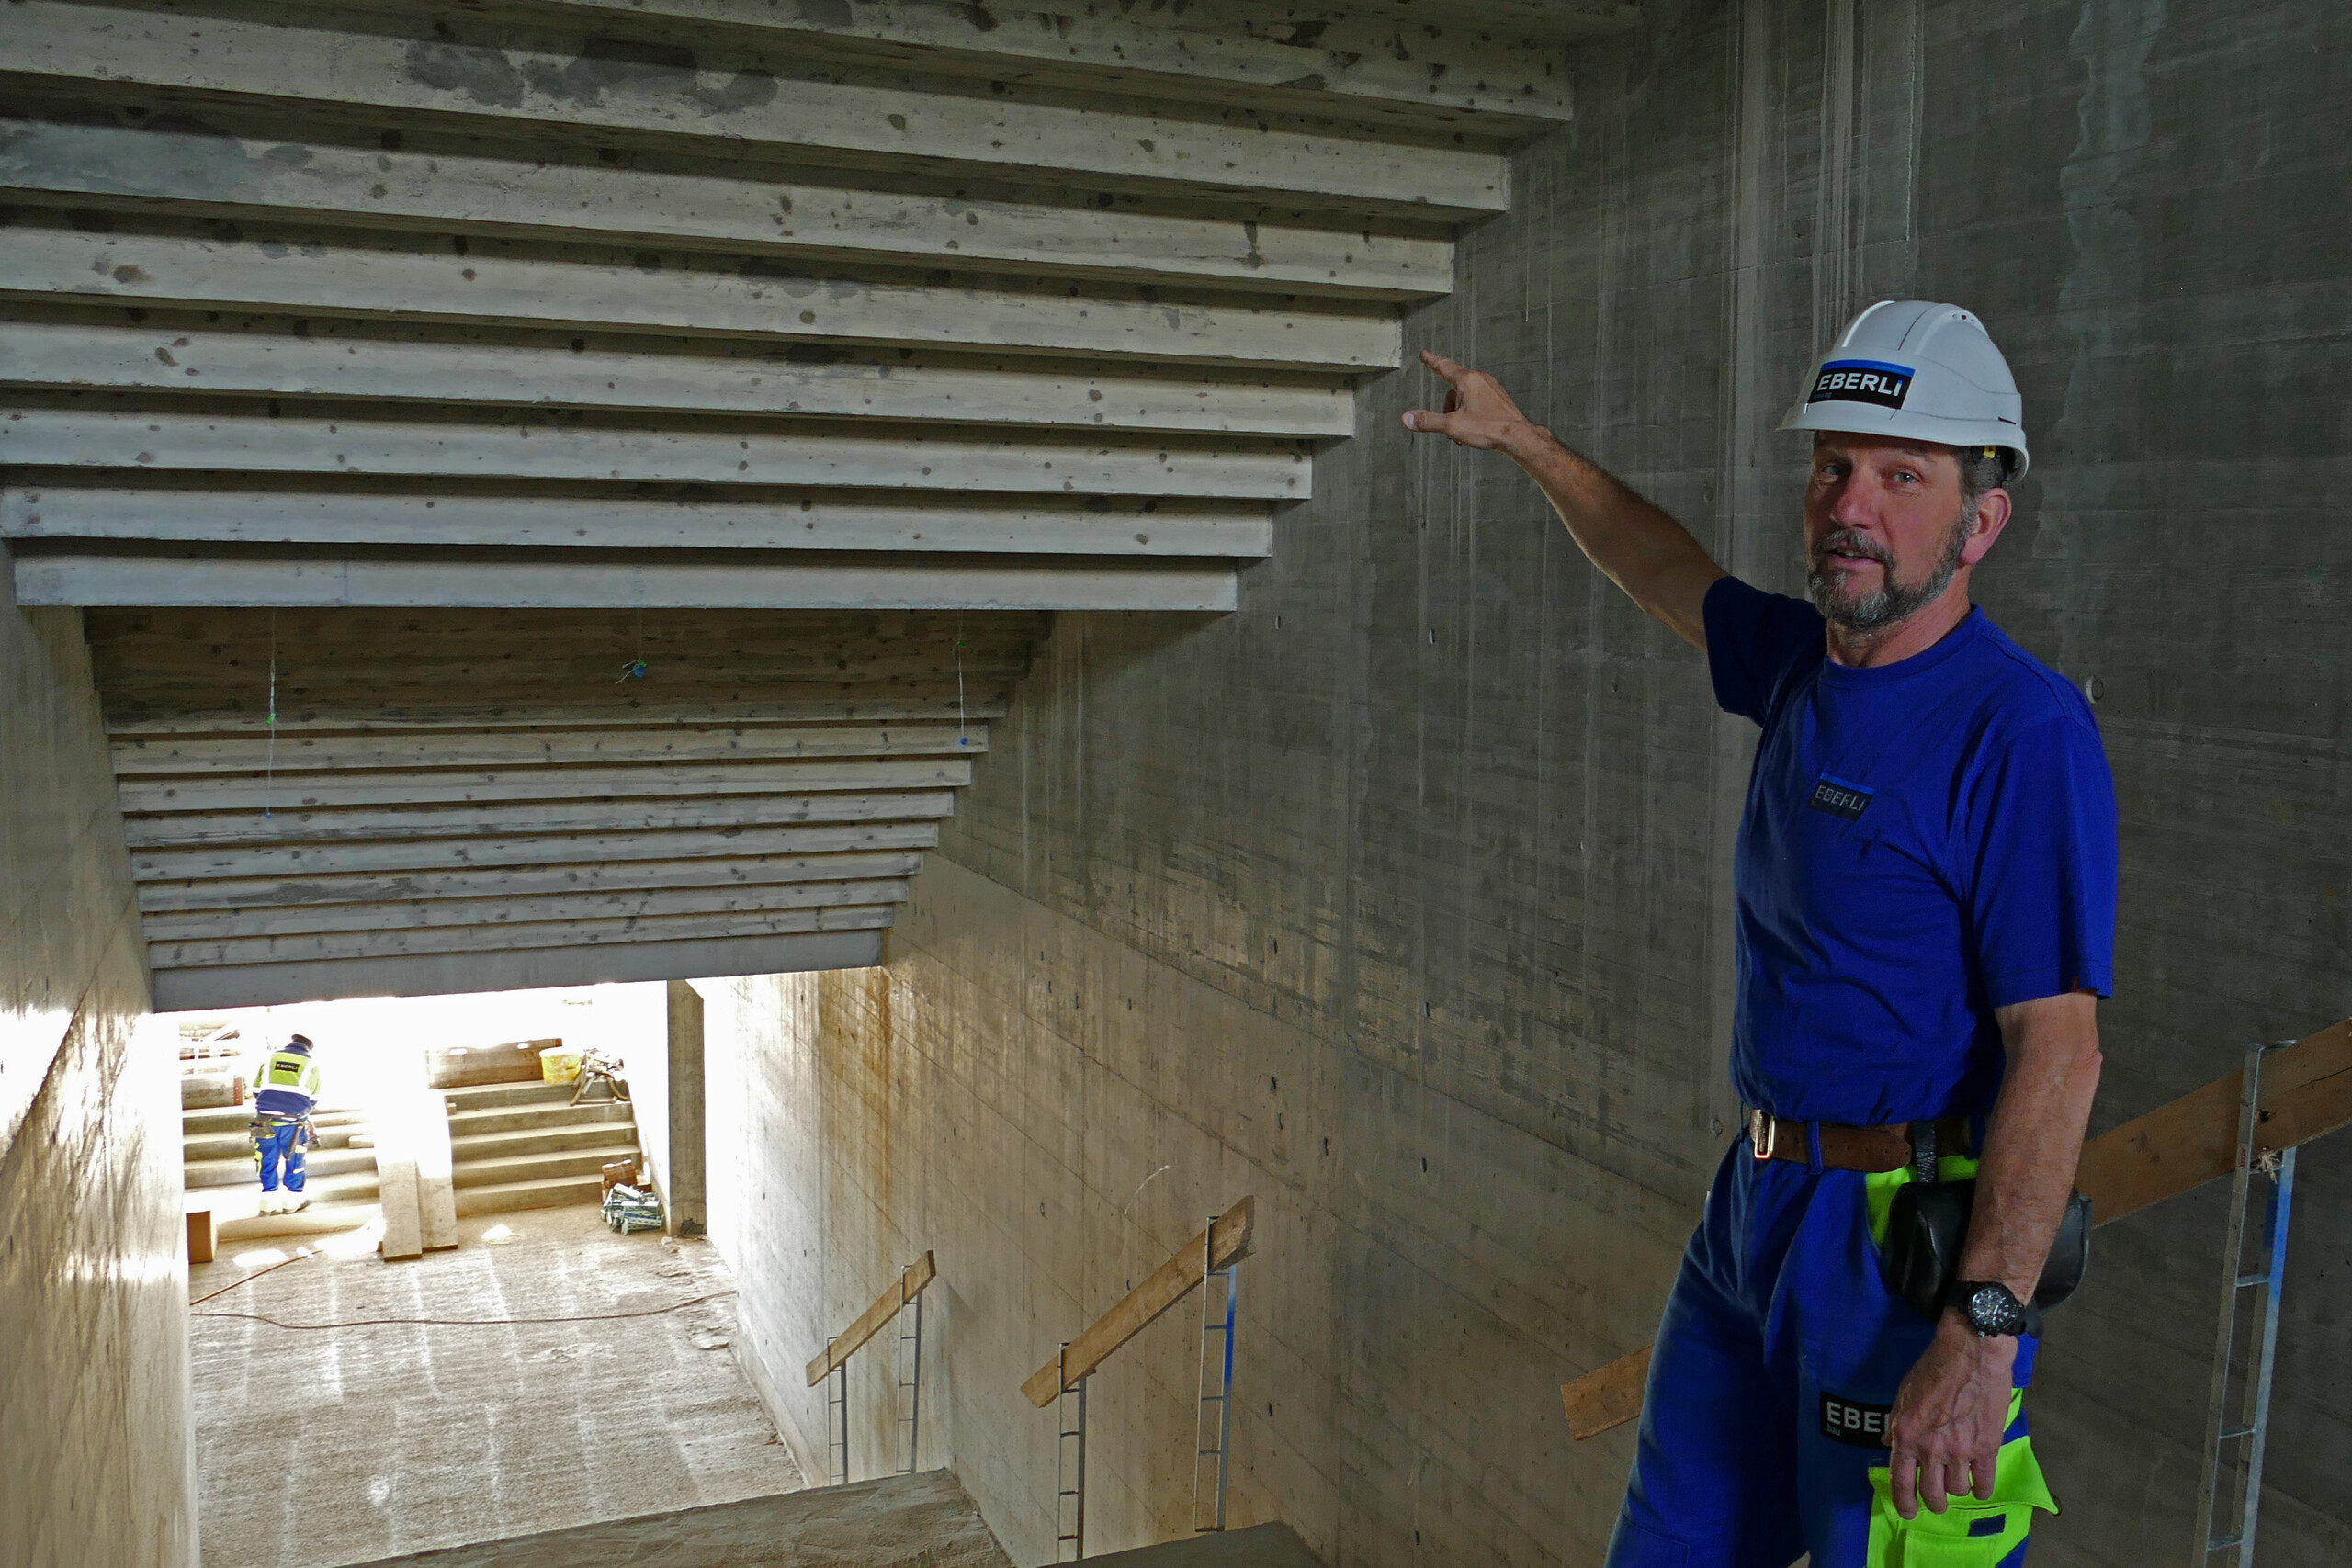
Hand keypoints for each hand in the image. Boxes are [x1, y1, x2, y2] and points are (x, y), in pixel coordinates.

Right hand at [1399, 350, 1544, 451]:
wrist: (1517, 436)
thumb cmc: (1489, 428)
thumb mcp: (1451, 426)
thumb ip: (1428, 421)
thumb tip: (1407, 418)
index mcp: (1467, 381)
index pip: (1444, 367)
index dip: (1432, 361)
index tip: (1425, 355)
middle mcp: (1480, 379)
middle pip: (1453, 389)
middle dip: (1447, 408)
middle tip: (1449, 427)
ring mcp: (1491, 387)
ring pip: (1465, 396)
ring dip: (1459, 413)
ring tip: (1463, 432)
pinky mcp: (1498, 397)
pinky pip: (1477, 400)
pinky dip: (1470, 413)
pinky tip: (1474, 428)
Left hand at [1886, 1314, 2015, 1518]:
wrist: (1970, 1354)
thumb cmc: (1933, 1369)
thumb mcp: (1903, 1394)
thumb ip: (1896, 1423)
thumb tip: (1888, 1443)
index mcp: (1905, 1435)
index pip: (1900, 1481)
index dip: (1904, 1503)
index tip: (1909, 1512)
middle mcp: (1930, 1448)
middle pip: (1932, 1493)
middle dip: (1934, 1502)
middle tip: (1937, 1501)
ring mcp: (1960, 1450)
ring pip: (1958, 1491)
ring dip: (1957, 1491)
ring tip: (1958, 1482)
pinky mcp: (1987, 1448)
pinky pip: (1984, 1483)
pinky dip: (1982, 1489)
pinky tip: (1979, 1485)